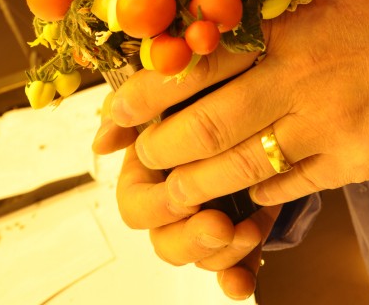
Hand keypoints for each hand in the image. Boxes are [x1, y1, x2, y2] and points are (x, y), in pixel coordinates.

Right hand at [93, 62, 278, 300]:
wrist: (267, 99)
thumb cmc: (213, 90)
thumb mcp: (181, 87)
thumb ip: (138, 102)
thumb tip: (101, 141)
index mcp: (150, 170)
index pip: (135, 203)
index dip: (155, 206)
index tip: (183, 196)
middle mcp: (172, 202)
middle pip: (163, 240)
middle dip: (190, 239)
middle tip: (220, 225)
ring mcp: (204, 221)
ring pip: (199, 258)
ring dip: (221, 254)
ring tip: (251, 231)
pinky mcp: (237, 234)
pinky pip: (233, 269)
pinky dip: (237, 277)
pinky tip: (245, 282)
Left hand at [99, 0, 368, 212]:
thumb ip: (259, 8)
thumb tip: (187, 34)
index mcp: (282, 22)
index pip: (192, 61)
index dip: (141, 94)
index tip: (112, 116)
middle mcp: (300, 73)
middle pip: (203, 125)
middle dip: (156, 151)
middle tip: (135, 162)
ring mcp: (328, 122)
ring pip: (238, 167)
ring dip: (194, 186)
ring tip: (171, 191)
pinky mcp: (356, 161)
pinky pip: (288, 186)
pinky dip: (256, 193)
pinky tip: (242, 192)